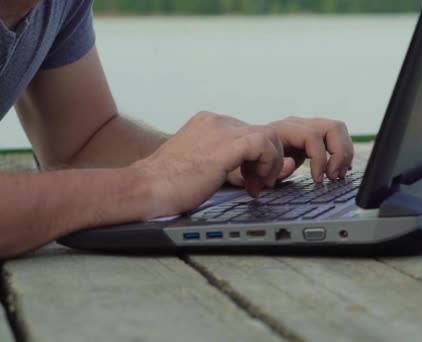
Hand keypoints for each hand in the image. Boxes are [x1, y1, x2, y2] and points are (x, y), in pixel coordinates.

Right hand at [131, 112, 285, 216]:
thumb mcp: (199, 164)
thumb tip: (247, 171)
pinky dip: (267, 164)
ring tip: (258, 185)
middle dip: (268, 160)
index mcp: (208, 124)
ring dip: (271, 163)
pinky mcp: (224, 147)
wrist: (145, 188)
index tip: (253, 180)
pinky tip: (255, 183)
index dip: (258, 157)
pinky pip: (262, 144)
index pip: (250, 132)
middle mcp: (215, 122)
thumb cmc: (166, 185)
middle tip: (260, 184)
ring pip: (269, 135)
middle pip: (263, 132)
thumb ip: (222, 160)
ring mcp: (219, 131)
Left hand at [227, 116, 353, 185]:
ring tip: (337, 175)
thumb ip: (271, 169)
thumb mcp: (250, 170)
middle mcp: (297, 125)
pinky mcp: (312, 137)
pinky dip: (341, 154)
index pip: (312, 136)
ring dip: (344, 153)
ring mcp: (306, 128)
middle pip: (333, 128)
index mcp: (282, 130)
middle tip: (333, 177)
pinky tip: (337, 171)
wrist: (241, 153)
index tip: (318, 180)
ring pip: (338, 130)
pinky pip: (336, 138)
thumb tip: (292, 164)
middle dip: (339, 154)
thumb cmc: (243, 163)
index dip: (320, 158)